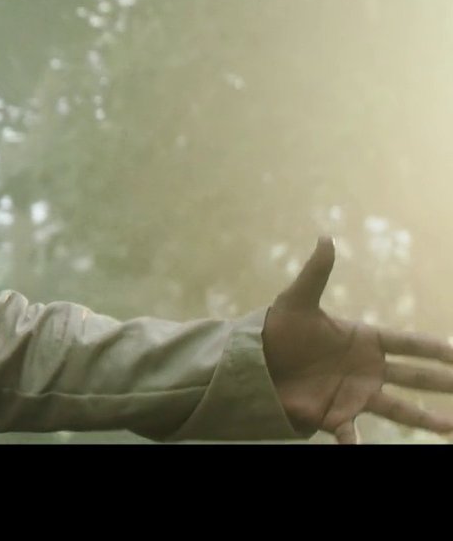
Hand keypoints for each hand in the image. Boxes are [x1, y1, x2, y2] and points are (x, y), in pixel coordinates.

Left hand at [263, 236, 452, 443]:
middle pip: (414, 377)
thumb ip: (315, 272)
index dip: (434, 347)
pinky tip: (359, 451)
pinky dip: (356, 443)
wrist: (256, 361)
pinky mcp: (334, 414)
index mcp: (364, 340)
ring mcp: (354, 394)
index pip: (408, 343)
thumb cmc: (279, 329)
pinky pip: (351, 433)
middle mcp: (367, 369)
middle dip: (443, 382)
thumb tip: (326, 238)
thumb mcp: (296, 301)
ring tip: (449, 426)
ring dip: (423, 417)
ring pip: (398, 408)